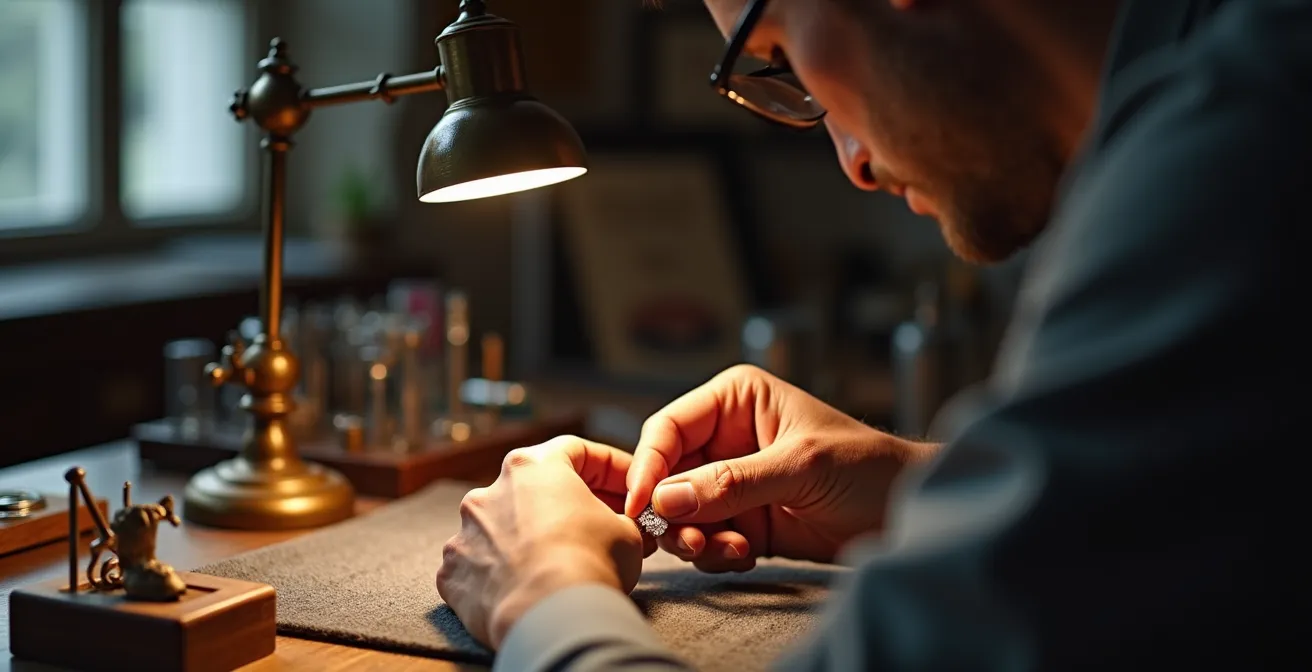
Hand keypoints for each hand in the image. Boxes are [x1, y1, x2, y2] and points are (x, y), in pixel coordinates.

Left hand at [437, 436, 650, 647]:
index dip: (610, 467)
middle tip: (601, 527)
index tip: (628, 487)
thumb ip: (620, 519)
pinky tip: (525, 589)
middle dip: (568, 507)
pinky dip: (502, 574)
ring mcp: (465, 532)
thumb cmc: (589, 562)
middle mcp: (490, 491)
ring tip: (559, 565)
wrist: (549, 616)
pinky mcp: (452, 572)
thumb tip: (624, 527)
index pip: (576, 452)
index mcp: (532, 467)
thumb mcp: (628, 532)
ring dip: (530, 540)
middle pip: (535, 490)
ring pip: (503, 528)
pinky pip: (481, 566)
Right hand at [625, 364, 936, 571]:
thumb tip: (667, 498)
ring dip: (694, 537)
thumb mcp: (801, 466)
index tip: (641, 504)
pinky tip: (746, 556)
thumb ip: (733, 482)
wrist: (910, 512)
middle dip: (673, 512)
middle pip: (667, 475)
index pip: (669, 427)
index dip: (648, 465)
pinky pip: (707, 538)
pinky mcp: (744, 520)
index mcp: (736, 399)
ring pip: (682, 512)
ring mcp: (734, 482)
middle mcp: (727, 437)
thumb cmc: (869, 467)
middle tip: (688, 541)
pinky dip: (716, 552)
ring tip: (728, 550)